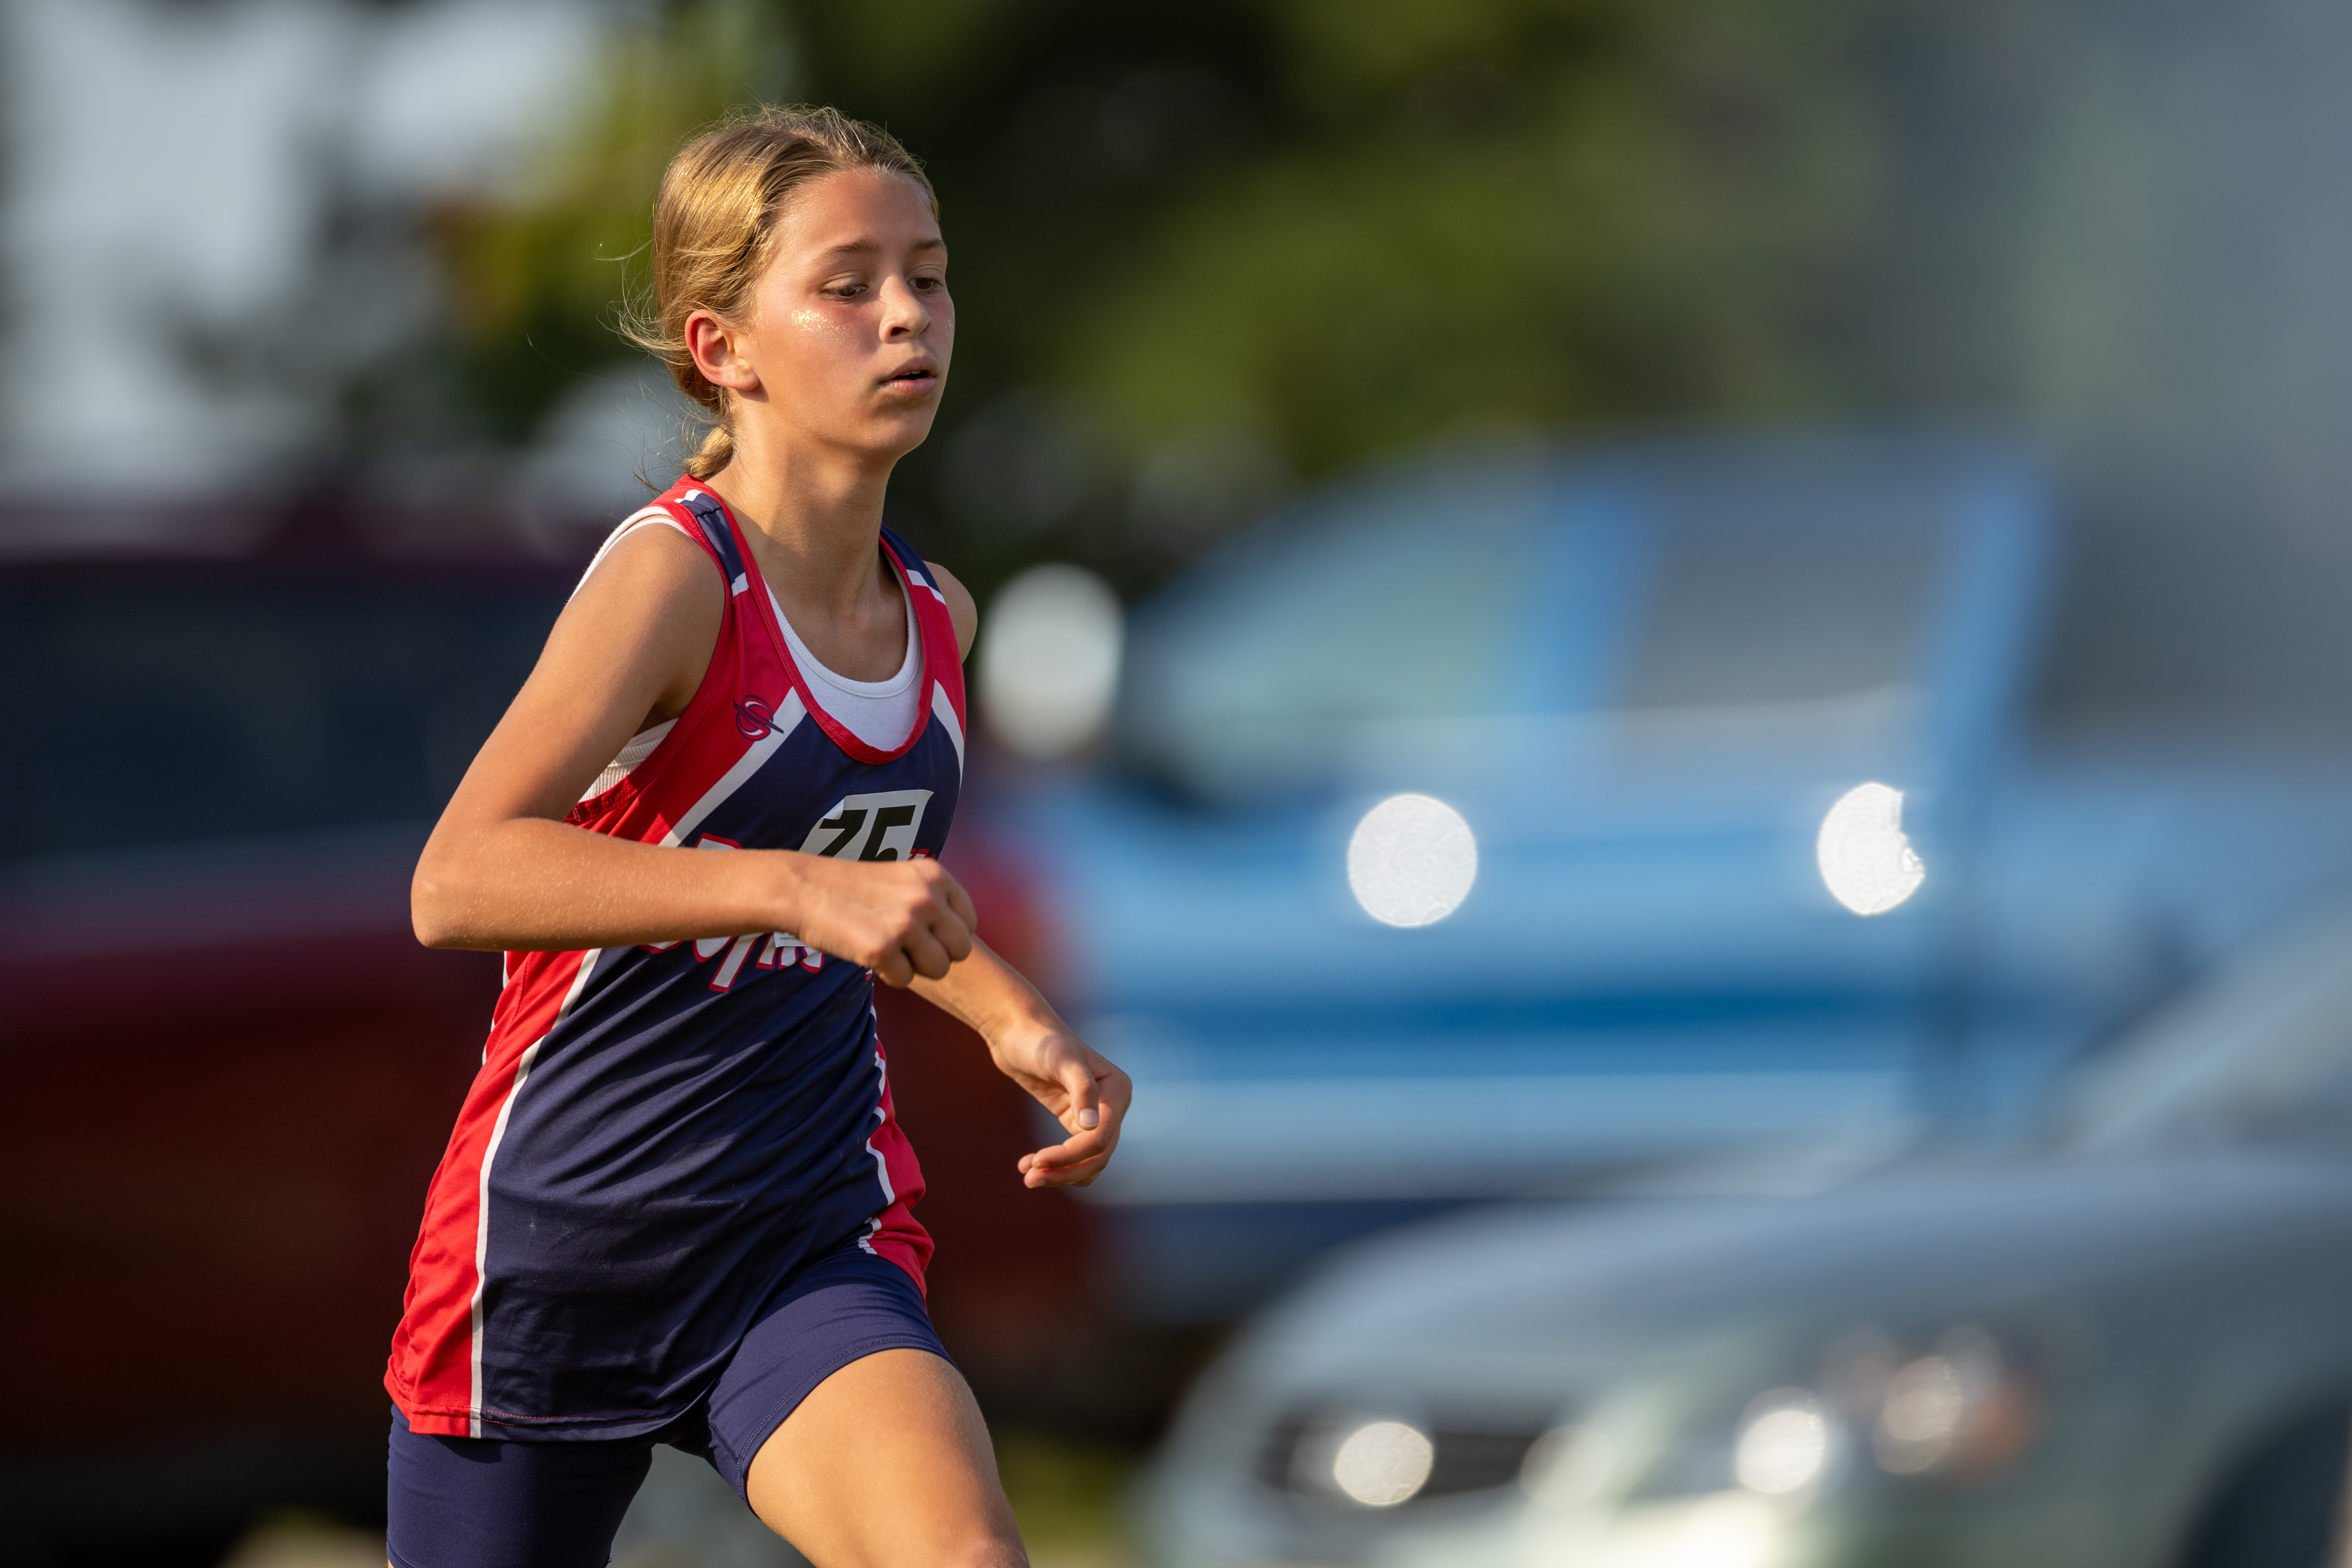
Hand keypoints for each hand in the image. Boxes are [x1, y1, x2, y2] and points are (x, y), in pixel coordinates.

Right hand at [781, 854, 976, 986]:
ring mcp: (906, 923)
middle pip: (960, 950)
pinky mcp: (882, 949)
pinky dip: (889, 975)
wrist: (802, 889)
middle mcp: (926, 897)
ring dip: (915, 968)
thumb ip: (933, 900)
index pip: (969, 922)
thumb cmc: (853, 889)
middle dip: (937, 956)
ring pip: (938, 969)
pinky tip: (870, 956)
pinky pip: (906, 980)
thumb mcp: (903, 879)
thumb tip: (962, 936)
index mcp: (935, 875)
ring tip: (890, 952)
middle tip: (907, 949)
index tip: (925, 935)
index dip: (948, 936)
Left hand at [996, 1029, 1130, 1188]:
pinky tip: (1028, 1164)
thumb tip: (1092, 1126)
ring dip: (1060, 1174)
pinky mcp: (1073, 1118)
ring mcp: (1094, 1113)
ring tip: (1027, 1177)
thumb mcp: (1061, 1059)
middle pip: (1097, 1156)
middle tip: (1030, 1180)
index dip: (1071, 1155)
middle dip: (1065, 1171)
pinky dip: (1055, 1164)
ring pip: (1087, 1160)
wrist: (1016, 1031)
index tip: (1037, 1160)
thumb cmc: (1040, 1039)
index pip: (1100, 1138)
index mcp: (1117, 1090)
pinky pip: (1073, 1153)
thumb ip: (1081, 1089)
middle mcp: (1112, 1105)